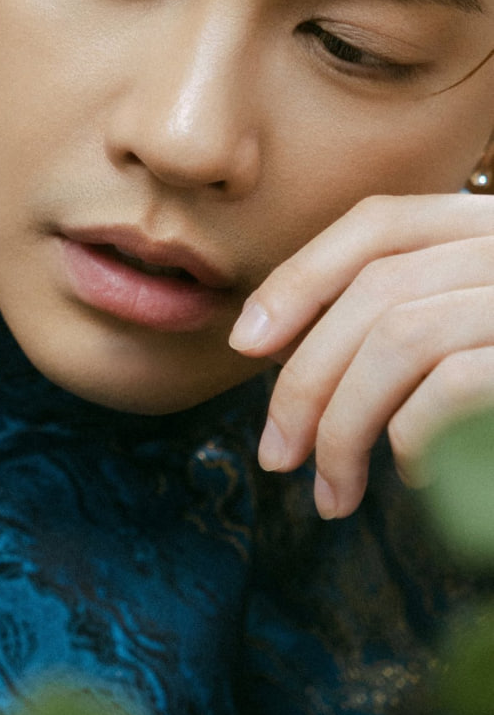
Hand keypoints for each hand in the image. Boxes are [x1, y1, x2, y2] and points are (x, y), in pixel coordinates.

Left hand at [228, 194, 493, 519]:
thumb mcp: (471, 331)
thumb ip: (413, 318)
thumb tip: (289, 352)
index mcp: (493, 226)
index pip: (377, 223)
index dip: (299, 277)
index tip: (246, 344)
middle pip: (374, 289)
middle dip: (304, 380)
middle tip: (276, 455)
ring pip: (399, 337)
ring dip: (342, 425)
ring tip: (330, 491)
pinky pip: (454, 381)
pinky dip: (411, 434)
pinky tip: (409, 475)